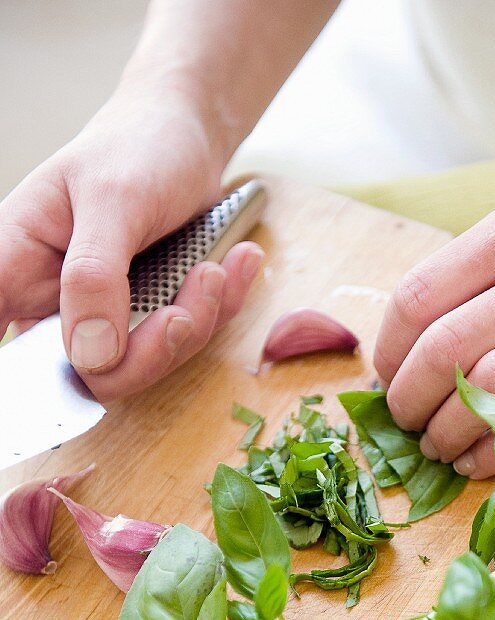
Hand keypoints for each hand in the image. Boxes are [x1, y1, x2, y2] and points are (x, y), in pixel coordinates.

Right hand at [0, 79, 261, 401]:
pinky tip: (236, 265)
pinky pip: (180, 344)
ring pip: (139, 366)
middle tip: (189, 305)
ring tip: (218, 268)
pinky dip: (216, 310)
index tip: (83, 370)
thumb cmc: (137, 145)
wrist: (188, 131)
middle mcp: (51, 300)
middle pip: (84, 374)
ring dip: (194, 324)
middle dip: (150, 351)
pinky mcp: (145, 318)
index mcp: (15, 266)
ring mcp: (100, 314)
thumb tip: (90, 355)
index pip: (1, 337)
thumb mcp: (114, 200)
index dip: (26, 379)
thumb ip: (94, 277)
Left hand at [374, 168, 494, 477]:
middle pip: (445, 351)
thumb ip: (486, 271)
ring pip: (490, 394)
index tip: (387, 377)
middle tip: (406, 423)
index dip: (388, 351)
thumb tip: (412, 343)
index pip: (421, 295)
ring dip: (448, 435)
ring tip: (440, 447)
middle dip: (408, 402)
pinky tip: (483, 462)